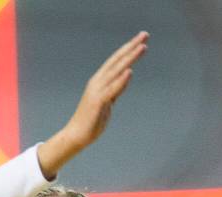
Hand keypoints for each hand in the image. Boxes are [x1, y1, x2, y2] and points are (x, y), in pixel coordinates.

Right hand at [37, 32, 148, 176]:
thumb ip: (116, 89)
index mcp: (100, 80)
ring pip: (116, 71)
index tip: (141, 39)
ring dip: (130, 58)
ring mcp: (97, 91)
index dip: (128, 48)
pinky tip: (129, 71)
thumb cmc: (91, 120)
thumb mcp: (108, 101)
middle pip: (117, 60)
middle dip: (131, 47)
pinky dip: (121, 81)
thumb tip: (126, 76)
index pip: (116, 60)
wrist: (76, 136)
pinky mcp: (98, 103)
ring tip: (142, 47)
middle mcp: (98, 82)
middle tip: (145, 35)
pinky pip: (112, 90)